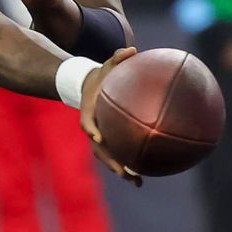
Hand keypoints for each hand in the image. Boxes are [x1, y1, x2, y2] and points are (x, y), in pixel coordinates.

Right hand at [80, 47, 141, 185]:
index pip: (87, 123)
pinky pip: (119, 154)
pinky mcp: (109, 141)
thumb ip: (118, 57)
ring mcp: (101, 136)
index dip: (91, 130)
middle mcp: (94, 128)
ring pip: (108, 157)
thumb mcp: (107, 64)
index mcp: (90, 111)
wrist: (90, 86)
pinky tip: (144, 177)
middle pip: (99, 149)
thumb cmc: (102, 75)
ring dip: (122, 170)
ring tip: (138, 181)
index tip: (97, 137)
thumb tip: (132, 50)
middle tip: (124, 172)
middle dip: (111, 161)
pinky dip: (130, 166)